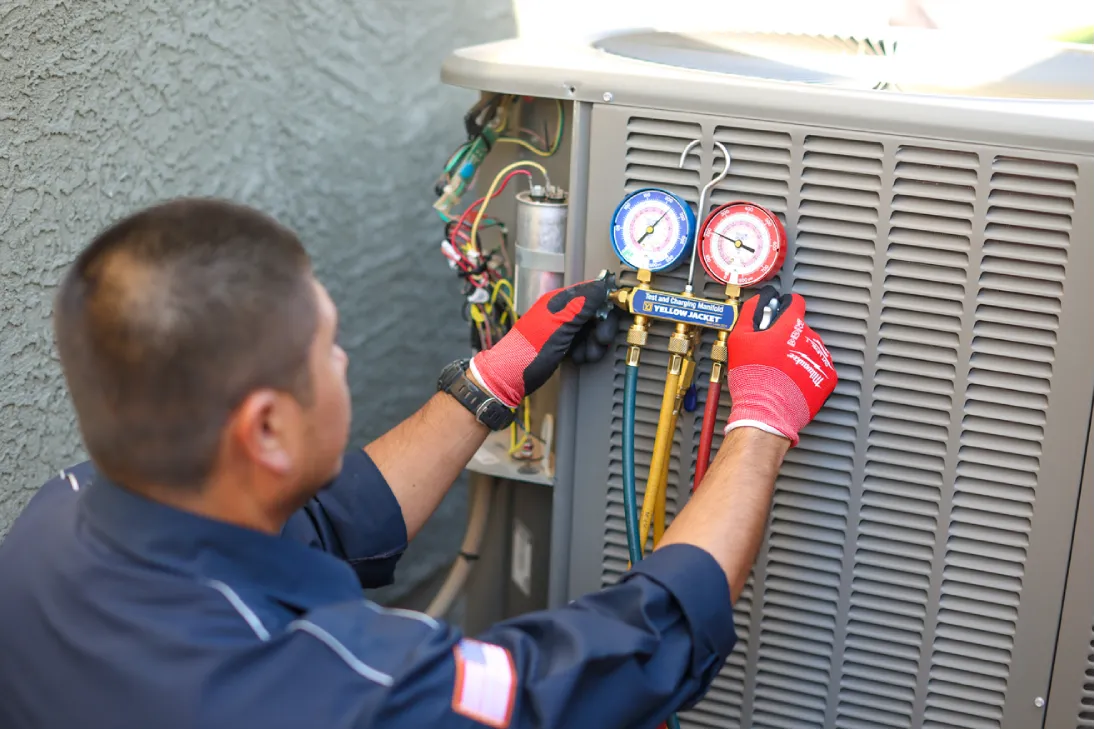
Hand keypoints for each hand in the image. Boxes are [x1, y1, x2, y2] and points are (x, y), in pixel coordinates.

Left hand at [470, 273, 618, 407]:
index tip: (616, 314)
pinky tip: (580, 358)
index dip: (607, 302)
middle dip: (602, 329)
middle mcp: (562, 311)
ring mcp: (562, 328)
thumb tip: (602, 285)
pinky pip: (584, 342)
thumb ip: (581, 304)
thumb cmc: (529, 350)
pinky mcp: (563, 343)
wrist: (512, 377)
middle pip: (595, 313)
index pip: (592, 291)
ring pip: (592, 330)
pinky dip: (586, 351)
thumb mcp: (559, 324)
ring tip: (587, 354)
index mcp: (560, 300)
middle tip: (601, 341)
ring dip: (595, 344)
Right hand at [724, 285, 836, 445]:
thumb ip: (750, 313)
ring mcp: (821, 359)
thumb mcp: (739, 339)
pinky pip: (818, 368)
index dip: (784, 307)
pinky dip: (806, 373)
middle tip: (770, 352)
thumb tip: (758, 301)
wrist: (767, 411)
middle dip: (787, 337)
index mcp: (790, 326)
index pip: (795, 303)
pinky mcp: (827, 378)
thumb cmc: (753, 378)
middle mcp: (810, 339)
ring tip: (780, 370)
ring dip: (797, 355)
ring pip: (809, 349)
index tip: (778, 313)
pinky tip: (791, 380)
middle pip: (800, 329)